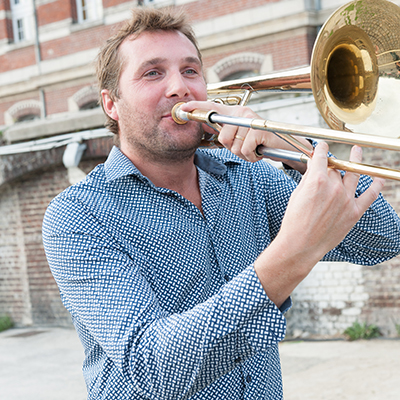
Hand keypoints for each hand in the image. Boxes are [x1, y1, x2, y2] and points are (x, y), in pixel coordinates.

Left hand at [180, 101, 311, 171]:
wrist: (282, 145)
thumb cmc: (258, 142)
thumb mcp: (239, 137)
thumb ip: (225, 133)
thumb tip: (206, 129)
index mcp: (234, 112)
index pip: (212, 108)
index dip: (196, 108)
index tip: (182, 109)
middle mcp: (242, 112)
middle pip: (222, 136)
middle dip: (232, 147)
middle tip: (244, 146)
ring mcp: (251, 120)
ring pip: (233, 145)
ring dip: (243, 153)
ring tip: (252, 148)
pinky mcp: (259, 130)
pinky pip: (245, 149)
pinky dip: (251, 156)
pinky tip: (258, 151)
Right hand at [254, 142, 384, 306]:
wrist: (301, 245)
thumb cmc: (295, 221)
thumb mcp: (296, 194)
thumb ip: (308, 178)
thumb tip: (314, 167)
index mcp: (316, 180)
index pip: (321, 156)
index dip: (321, 149)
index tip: (321, 147)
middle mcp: (334, 187)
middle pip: (334, 169)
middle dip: (329, 167)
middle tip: (325, 168)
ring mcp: (346, 199)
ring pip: (352, 175)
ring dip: (355, 162)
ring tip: (357, 153)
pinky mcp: (354, 212)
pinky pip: (370, 195)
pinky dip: (376, 185)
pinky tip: (378, 179)